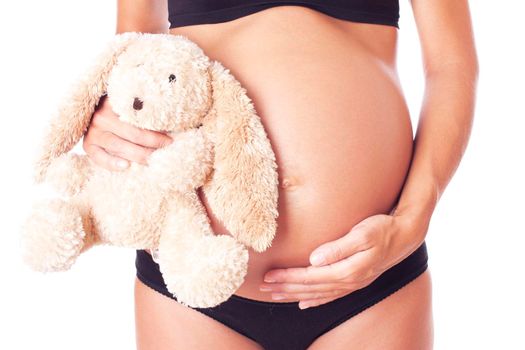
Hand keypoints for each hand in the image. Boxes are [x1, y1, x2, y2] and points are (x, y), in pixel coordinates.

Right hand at [83, 95, 173, 170]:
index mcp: (114, 102)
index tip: (171, 138)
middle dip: (154, 144)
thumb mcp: (129, 103)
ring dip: (140, 155)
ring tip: (153, 160)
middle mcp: (102, 116)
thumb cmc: (120, 108)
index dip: (157, 130)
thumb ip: (143, 111)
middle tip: (167, 148)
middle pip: (133, 134)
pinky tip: (126, 166)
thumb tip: (171, 125)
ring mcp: (94, 131)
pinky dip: (112, 163)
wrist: (93, 110)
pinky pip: (100, 157)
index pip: (139, 118)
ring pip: (120, 146)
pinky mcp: (88, 145)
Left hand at [259, 214, 421, 308]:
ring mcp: (353, 284)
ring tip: (275, 296)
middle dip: (285, 288)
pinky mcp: (356, 281)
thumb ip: (338, 247)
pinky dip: (315, 301)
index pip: (310, 277)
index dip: (288, 277)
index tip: (269, 276)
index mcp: (348, 270)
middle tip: (264, 287)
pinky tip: (303, 304)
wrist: (406, 235)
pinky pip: (331, 296)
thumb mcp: (362, 233)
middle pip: (310, 288)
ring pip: (317, 294)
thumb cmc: (383, 229)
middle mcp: (349, 281)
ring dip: (295, 295)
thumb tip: (314, 259)